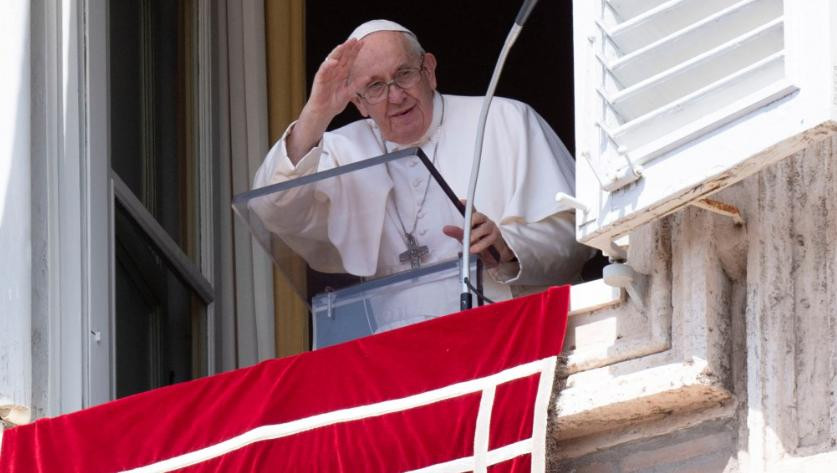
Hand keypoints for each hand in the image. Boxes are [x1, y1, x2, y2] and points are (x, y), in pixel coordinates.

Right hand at [287, 39, 363, 163]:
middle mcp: (333, 72)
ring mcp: (326, 75)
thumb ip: (357, 84)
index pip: (349, 59)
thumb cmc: (334, 102)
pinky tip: (333, 61)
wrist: (323, 113)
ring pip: (331, 60)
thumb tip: (368, 77)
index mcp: (341, 74)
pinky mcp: (319, 81)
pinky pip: (323, 72)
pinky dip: (327, 66)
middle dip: (348, 48)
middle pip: (341, 57)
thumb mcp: (349, 93)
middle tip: (355, 39)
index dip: (355, 51)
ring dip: (337, 53)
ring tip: (344, 45)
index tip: (363, 43)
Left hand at [443, 208, 514, 267]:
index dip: (466, 205)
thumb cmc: (478, 241)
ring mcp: (490, 227)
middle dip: (471, 221)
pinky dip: (481, 245)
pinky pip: (489, 239)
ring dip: (475, 235)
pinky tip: (474, 249)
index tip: (460, 202)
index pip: (470, 209)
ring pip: (485, 228)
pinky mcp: (495, 237)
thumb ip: (457, 232)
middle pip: (478, 216)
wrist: (492, 253)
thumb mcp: (466, 237)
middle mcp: (483, 220)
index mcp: (475, 218)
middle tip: (464, 228)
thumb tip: (445, 229)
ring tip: (467, 242)